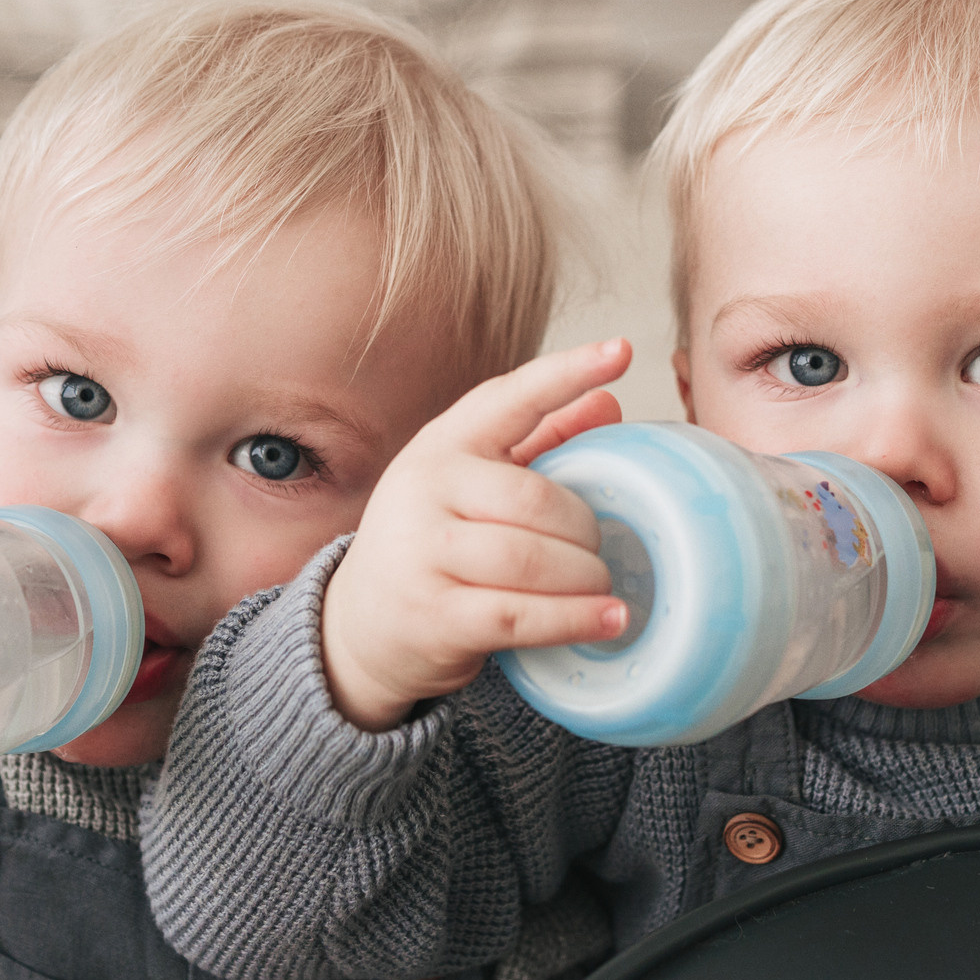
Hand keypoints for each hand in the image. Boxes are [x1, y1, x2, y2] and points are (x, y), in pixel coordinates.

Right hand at [320, 340, 632, 731]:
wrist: (358, 628)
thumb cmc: (432, 545)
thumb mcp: (471, 485)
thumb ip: (539, 443)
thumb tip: (609, 402)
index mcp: (442, 445)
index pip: (510, 397)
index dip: (568, 373)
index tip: (621, 352)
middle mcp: (424, 489)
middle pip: (536, 499)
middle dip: (586, 528)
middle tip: (599, 548)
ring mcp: (422, 553)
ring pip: (532, 558)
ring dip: (586, 576)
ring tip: (605, 587)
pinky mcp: (432, 616)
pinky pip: (520, 614)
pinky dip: (575, 618)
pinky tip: (610, 618)